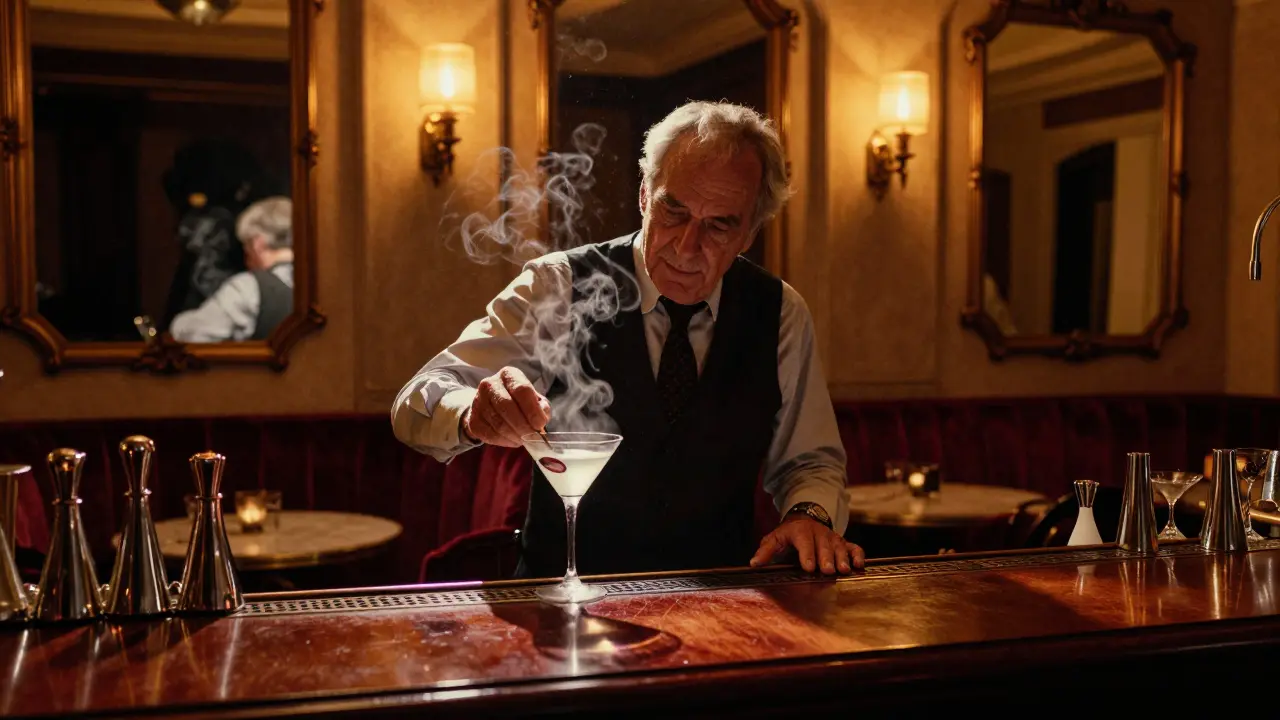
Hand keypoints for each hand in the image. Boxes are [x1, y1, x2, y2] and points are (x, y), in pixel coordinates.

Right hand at [462, 367, 550, 447]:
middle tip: (532, 437)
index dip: (532, 409)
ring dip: (514, 435)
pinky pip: (489, 434)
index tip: (540, 424)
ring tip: (524, 439)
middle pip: (507, 406)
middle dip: (523, 426)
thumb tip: (541, 418)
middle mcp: (490, 384)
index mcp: (509, 375)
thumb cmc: (518, 402)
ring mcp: (478, 401)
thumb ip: (541, 407)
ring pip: (498, 423)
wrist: (490, 406)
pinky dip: (504, 441)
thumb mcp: (534, 399)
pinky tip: (512, 440)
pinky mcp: (472, 419)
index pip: (521, 389)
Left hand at [749, 515, 864, 574]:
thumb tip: (754, 564)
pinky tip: (859, 565)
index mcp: (800, 532)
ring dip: (842, 558)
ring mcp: (833, 538)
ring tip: (844, 570)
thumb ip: (766, 551)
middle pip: (824, 545)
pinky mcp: (844, 543)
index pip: (804, 542)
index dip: (807, 554)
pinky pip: (854, 547)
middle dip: (826, 558)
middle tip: (828, 571)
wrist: (806, 519)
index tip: (808, 567)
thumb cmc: (789, 534)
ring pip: (840, 546)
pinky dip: (858, 555)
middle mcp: (819, 533)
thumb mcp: (775, 538)